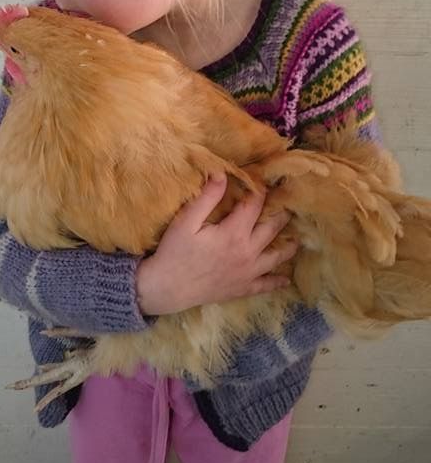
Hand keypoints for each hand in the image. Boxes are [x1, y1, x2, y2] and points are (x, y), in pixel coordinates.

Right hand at [136, 175, 297, 315]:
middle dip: (281, 213)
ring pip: (276, 257)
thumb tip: (222, 173)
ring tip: (297, 237)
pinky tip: (286, 279)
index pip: (255, 205)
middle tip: (290, 203)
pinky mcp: (242, 288)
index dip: (261, 191)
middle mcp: (248, 252)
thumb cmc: (174, 252)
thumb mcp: (186, 221)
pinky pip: (266, 285)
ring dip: (288, 246)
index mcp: (234, 232)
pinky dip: (277, 282)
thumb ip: (207, 197)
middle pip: (272, 228)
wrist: (166, 289)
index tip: (266, 181)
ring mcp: (248, 272)